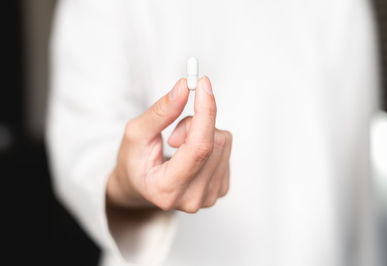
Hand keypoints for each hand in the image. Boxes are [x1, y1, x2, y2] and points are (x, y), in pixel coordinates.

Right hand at [107, 77, 231, 212]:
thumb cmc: (135, 161)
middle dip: (195, 122)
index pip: (198, 148)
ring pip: (224, 142)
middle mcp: (192, 198)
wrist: (141, 186)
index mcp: (166, 189)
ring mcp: (209, 196)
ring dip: (202, 131)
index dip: (205, 112)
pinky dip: (210, 141)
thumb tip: (184, 87)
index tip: (203, 84)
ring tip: (179, 144)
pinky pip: (227, 149)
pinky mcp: (220, 189)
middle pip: (214, 142)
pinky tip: (192, 153)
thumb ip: (161, 112)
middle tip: (174, 131)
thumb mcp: (137, 133)